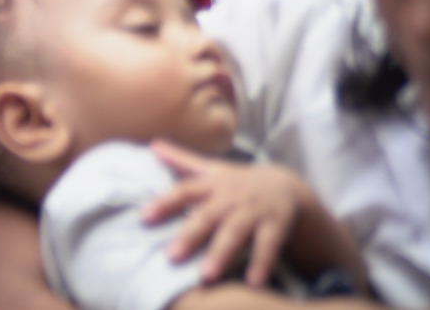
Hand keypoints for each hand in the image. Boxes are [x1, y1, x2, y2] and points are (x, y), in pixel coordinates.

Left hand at [141, 143, 308, 286]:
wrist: (285, 185)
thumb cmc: (237, 183)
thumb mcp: (212, 170)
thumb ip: (182, 161)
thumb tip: (152, 145)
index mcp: (213, 184)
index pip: (185, 191)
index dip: (164, 203)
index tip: (144, 218)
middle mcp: (231, 196)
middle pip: (208, 215)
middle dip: (190, 235)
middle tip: (171, 256)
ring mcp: (254, 210)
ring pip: (236, 232)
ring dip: (221, 253)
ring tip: (206, 275)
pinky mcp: (276, 225)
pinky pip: (268, 246)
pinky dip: (261, 264)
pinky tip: (253, 283)